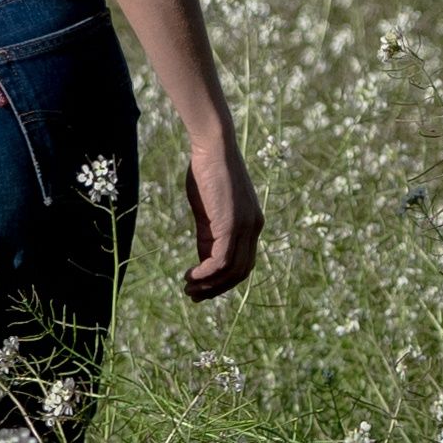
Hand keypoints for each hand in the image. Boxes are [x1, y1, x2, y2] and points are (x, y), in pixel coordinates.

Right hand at [178, 124, 263, 302]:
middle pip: (241, 272)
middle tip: (194, 295)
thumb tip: (205, 262)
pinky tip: (191, 276)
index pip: (243, 262)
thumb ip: (210, 235)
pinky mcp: (231, 225)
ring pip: (232, 271)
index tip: (202, 286)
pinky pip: (222, 261)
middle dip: (217, 288)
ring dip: (209, 285)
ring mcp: (245, 227)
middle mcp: (254, 228)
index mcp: (252, 224)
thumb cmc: (207, 172)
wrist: (212, 147)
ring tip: (188, 288)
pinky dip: (206, 274)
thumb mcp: (209, 210)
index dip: (224, 279)